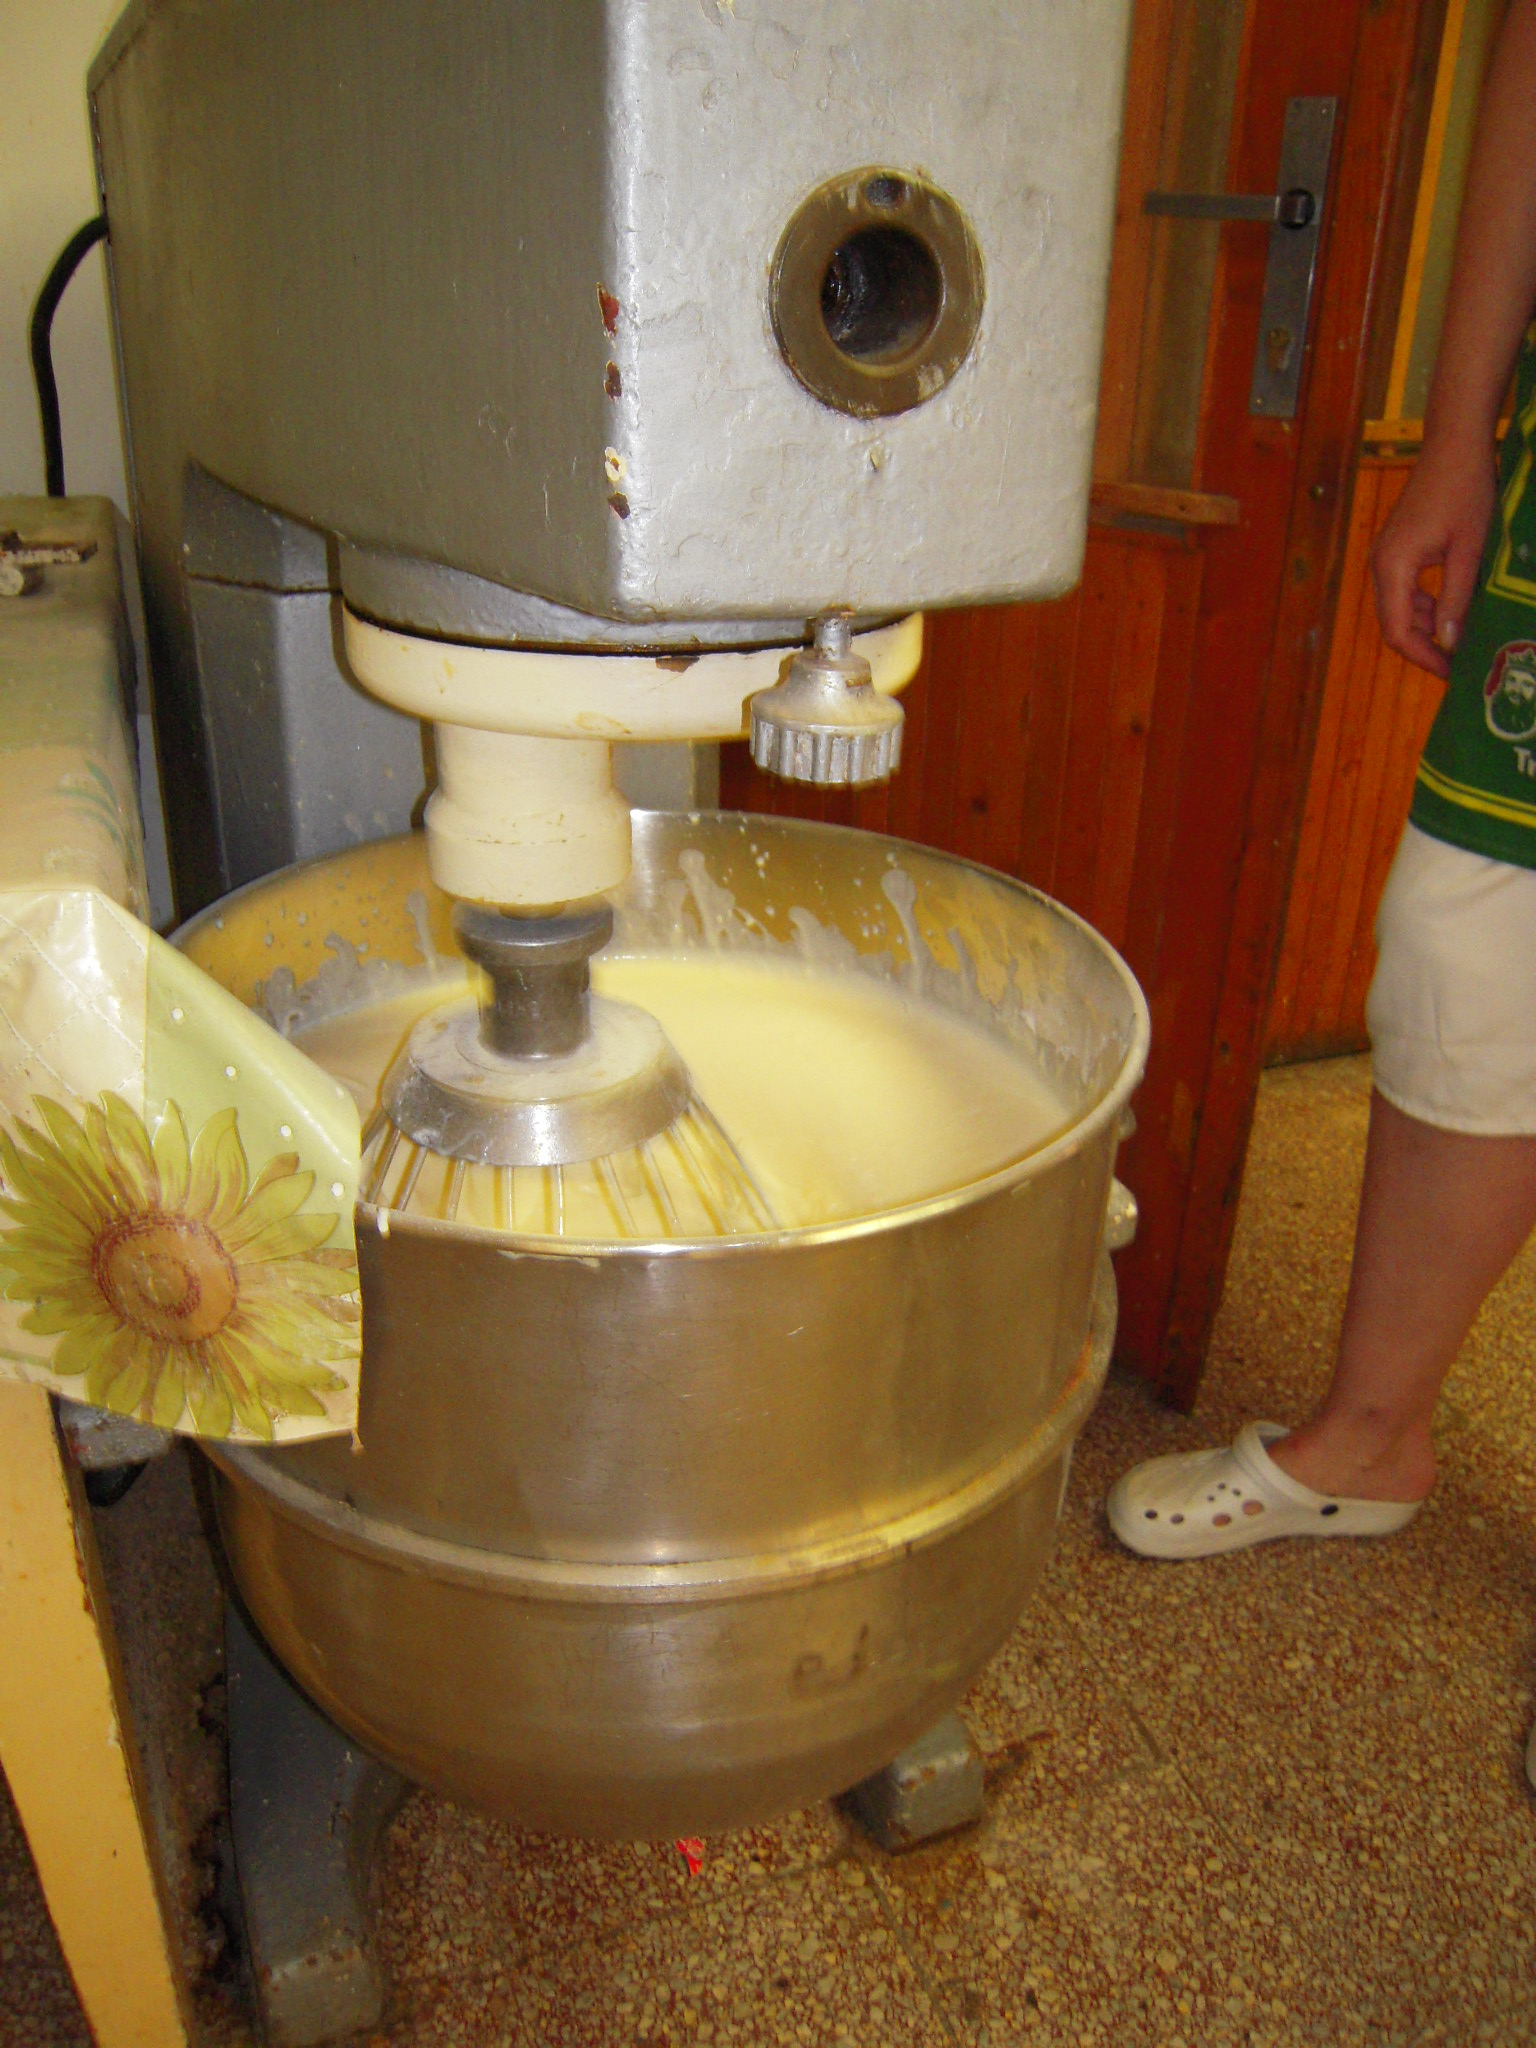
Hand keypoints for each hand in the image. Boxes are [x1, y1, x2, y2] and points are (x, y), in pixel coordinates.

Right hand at [1370, 438, 1497, 677]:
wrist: (1453, 445)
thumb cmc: (1465, 490)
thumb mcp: (1468, 549)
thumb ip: (1457, 598)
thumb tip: (1451, 643)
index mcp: (1393, 566)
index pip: (1396, 630)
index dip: (1422, 656)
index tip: (1450, 671)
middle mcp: (1380, 565)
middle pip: (1393, 623)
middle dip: (1423, 646)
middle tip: (1457, 662)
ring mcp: (1385, 557)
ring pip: (1398, 609)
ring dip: (1426, 626)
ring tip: (1460, 638)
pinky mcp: (1396, 550)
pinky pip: (1403, 590)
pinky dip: (1424, 606)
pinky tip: (1451, 608)